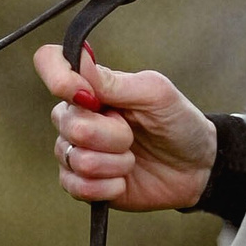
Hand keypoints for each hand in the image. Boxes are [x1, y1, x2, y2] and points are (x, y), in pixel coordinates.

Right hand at [32, 44, 216, 211]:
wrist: (196, 169)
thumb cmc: (178, 122)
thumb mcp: (156, 94)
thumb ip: (115, 81)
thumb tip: (79, 58)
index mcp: (90, 86)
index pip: (49, 62)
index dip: (59, 77)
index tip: (90, 96)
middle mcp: (75, 115)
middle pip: (68, 122)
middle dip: (112, 134)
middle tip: (133, 134)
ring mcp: (75, 150)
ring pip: (76, 158)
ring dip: (116, 162)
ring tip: (132, 157)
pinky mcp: (81, 184)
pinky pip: (78, 187)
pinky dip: (109, 186)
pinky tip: (124, 180)